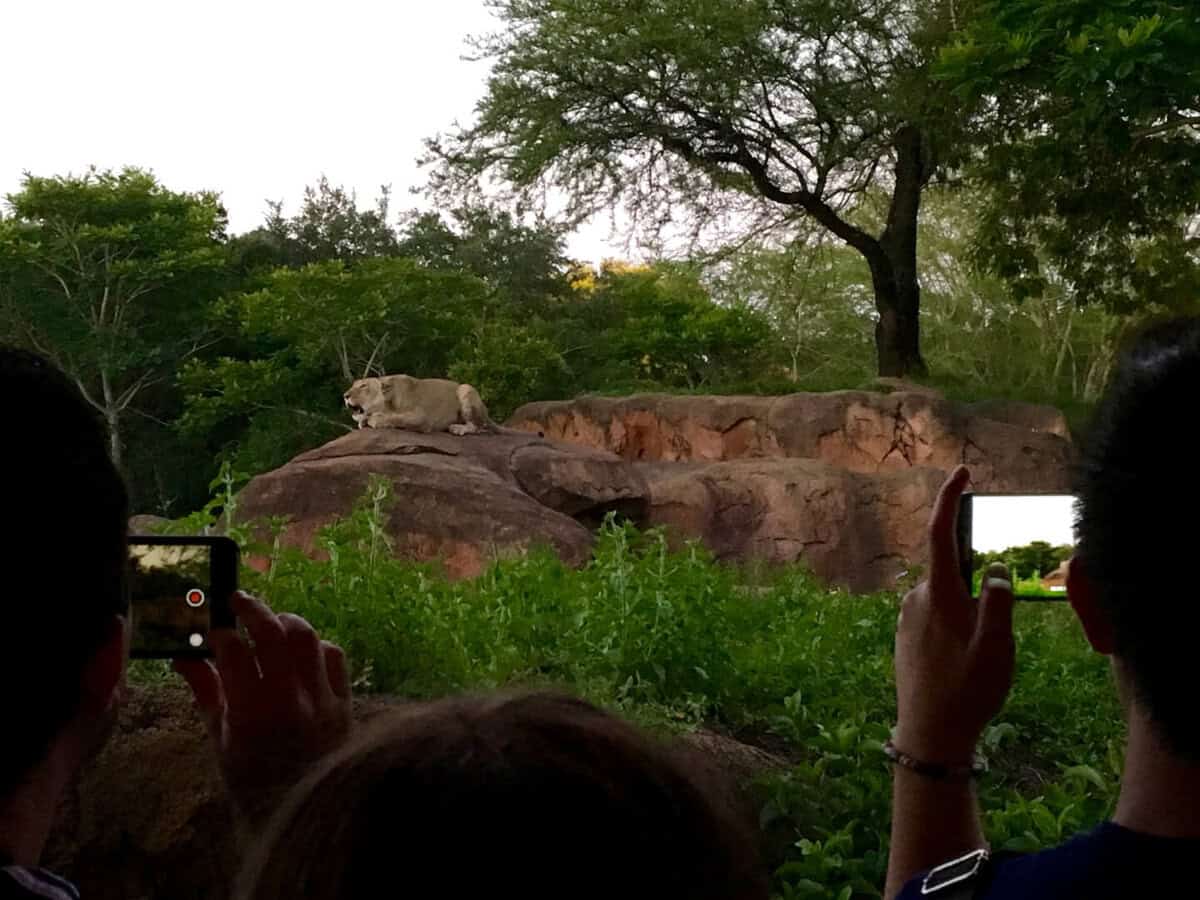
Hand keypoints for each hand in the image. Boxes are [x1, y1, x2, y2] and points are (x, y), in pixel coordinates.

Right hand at [175, 592, 351, 825]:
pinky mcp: (344, 702)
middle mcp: (288, 700)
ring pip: (307, 638)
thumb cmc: (252, 781)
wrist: (301, 811)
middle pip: (273, 634)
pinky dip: (317, 645)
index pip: (234, 653)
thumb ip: (206, 693)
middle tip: (238, 600)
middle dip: (253, 609)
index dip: (220, 634)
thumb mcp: (221, 741)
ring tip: (271, 620)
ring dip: (287, 621)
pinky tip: (302, 648)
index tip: (213, 630)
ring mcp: (321, 699)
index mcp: (250, 713)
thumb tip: (183, 659)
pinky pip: (334, 657)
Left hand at [894, 466, 1015, 762]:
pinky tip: (968, 661)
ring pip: (948, 596)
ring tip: (985, 659)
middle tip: (998, 627)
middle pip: (952, 569)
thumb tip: (994, 565)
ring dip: (970, 610)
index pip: (941, 533)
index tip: (961, 472)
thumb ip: (998, 600)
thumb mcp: (996, 646)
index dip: (950, 499)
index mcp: (938, 594)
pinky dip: (958, 623)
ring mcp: (908, 617)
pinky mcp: (906, 635)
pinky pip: (938, 615)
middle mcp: (916, 598)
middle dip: (979, 580)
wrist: (928, 734)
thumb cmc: (967, 690)